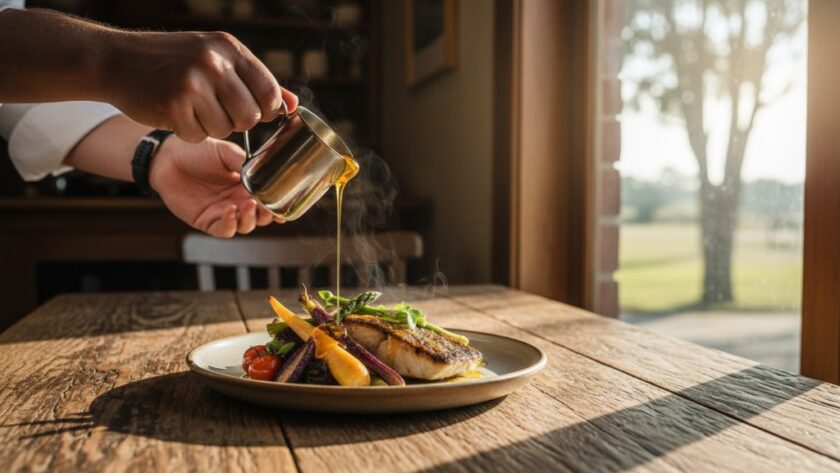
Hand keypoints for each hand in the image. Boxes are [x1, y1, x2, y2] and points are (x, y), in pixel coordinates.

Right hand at [105, 31, 298, 142]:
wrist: (116, 60)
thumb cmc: (173, 61)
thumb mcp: (216, 57)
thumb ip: (255, 80)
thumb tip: (292, 104)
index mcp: (228, 48)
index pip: (269, 91)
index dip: (265, 110)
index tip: (252, 111)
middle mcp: (213, 63)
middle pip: (250, 117)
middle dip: (236, 122)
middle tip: (215, 110)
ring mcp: (192, 84)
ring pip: (225, 130)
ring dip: (210, 127)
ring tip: (192, 108)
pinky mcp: (173, 105)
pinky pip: (198, 136)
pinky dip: (188, 132)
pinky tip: (175, 113)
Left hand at [149, 136, 275, 237]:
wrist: (167, 159)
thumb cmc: (196, 151)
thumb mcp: (225, 152)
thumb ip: (244, 163)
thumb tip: (263, 171)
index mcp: (247, 185)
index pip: (268, 200)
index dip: (278, 205)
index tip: (284, 204)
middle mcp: (238, 201)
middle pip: (261, 217)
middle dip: (267, 214)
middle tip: (265, 205)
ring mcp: (224, 212)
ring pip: (246, 226)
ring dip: (250, 219)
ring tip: (247, 205)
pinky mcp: (207, 222)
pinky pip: (225, 229)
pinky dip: (231, 224)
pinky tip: (230, 211)